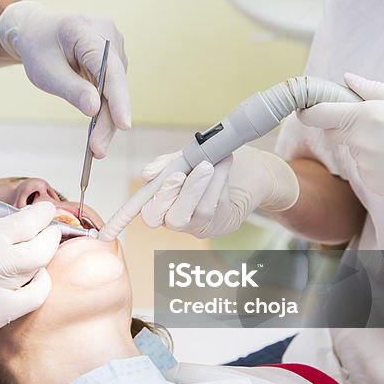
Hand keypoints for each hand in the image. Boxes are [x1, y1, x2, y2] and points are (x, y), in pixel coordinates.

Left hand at [0, 1, 130, 156]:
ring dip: (108, 119)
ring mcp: (115, 45)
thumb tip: (96, 110)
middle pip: (115, 83)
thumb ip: (71, 90)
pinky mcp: (116, 58)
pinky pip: (114, 88)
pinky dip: (107, 110)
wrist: (37, 33)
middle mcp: (107, 33)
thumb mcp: (45, 72)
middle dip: (109, 120)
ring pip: (117, 89)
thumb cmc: (38, 50)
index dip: (118, 98)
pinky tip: (98, 130)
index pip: (108, 67)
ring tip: (96, 147)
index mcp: (84, 30)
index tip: (124, 125)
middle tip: (98, 151)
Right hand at [0, 202, 60, 369]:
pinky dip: (37, 286)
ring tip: (34, 253)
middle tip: (48, 231)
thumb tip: (16, 215)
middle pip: (41, 248)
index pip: (27, 222)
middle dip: (49, 236)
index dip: (42, 214)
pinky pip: (32, 299)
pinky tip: (28, 279)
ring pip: (38, 272)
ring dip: (41, 260)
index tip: (45, 211)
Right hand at [139, 145, 298, 237]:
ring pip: (193, 212)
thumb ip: (166, 165)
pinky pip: (214, 206)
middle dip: (169, 194)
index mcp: (162, 203)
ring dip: (198, 186)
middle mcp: (177, 218)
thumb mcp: (185, 158)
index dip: (134, 208)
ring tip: (208, 164)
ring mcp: (198, 224)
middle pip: (166, 219)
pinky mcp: (220, 224)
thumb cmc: (210, 163)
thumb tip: (147, 174)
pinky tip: (223, 164)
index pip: (147, 211)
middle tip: (180, 174)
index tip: (149, 179)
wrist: (249, 170)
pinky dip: (217, 183)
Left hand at [298, 73, 383, 232]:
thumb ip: (373, 89)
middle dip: (346, 125)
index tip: (308, 108)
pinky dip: (377, 164)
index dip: (309, 110)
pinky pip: (365, 169)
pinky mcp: (372, 184)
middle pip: (334, 132)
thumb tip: (347, 79)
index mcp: (367, 115)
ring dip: (366, 145)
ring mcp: (365, 165)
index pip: (318, 114)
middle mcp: (360, 141)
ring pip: (353, 151)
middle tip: (378, 123)